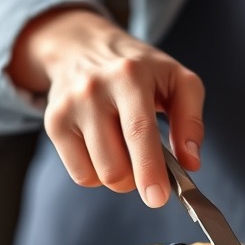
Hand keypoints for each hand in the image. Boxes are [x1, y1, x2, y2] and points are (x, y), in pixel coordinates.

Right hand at [7, 6, 204, 206]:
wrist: (83, 46)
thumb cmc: (139, 68)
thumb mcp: (177, 79)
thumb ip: (191, 120)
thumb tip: (191, 162)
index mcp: (130, 75)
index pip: (138, 131)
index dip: (149, 169)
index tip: (157, 197)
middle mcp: (94, 89)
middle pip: (115, 166)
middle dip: (138, 177)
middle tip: (147, 161)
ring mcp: (69, 107)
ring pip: (97, 175)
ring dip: (119, 176)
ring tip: (125, 149)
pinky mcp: (53, 123)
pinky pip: (80, 175)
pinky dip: (98, 172)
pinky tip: (104, 147)